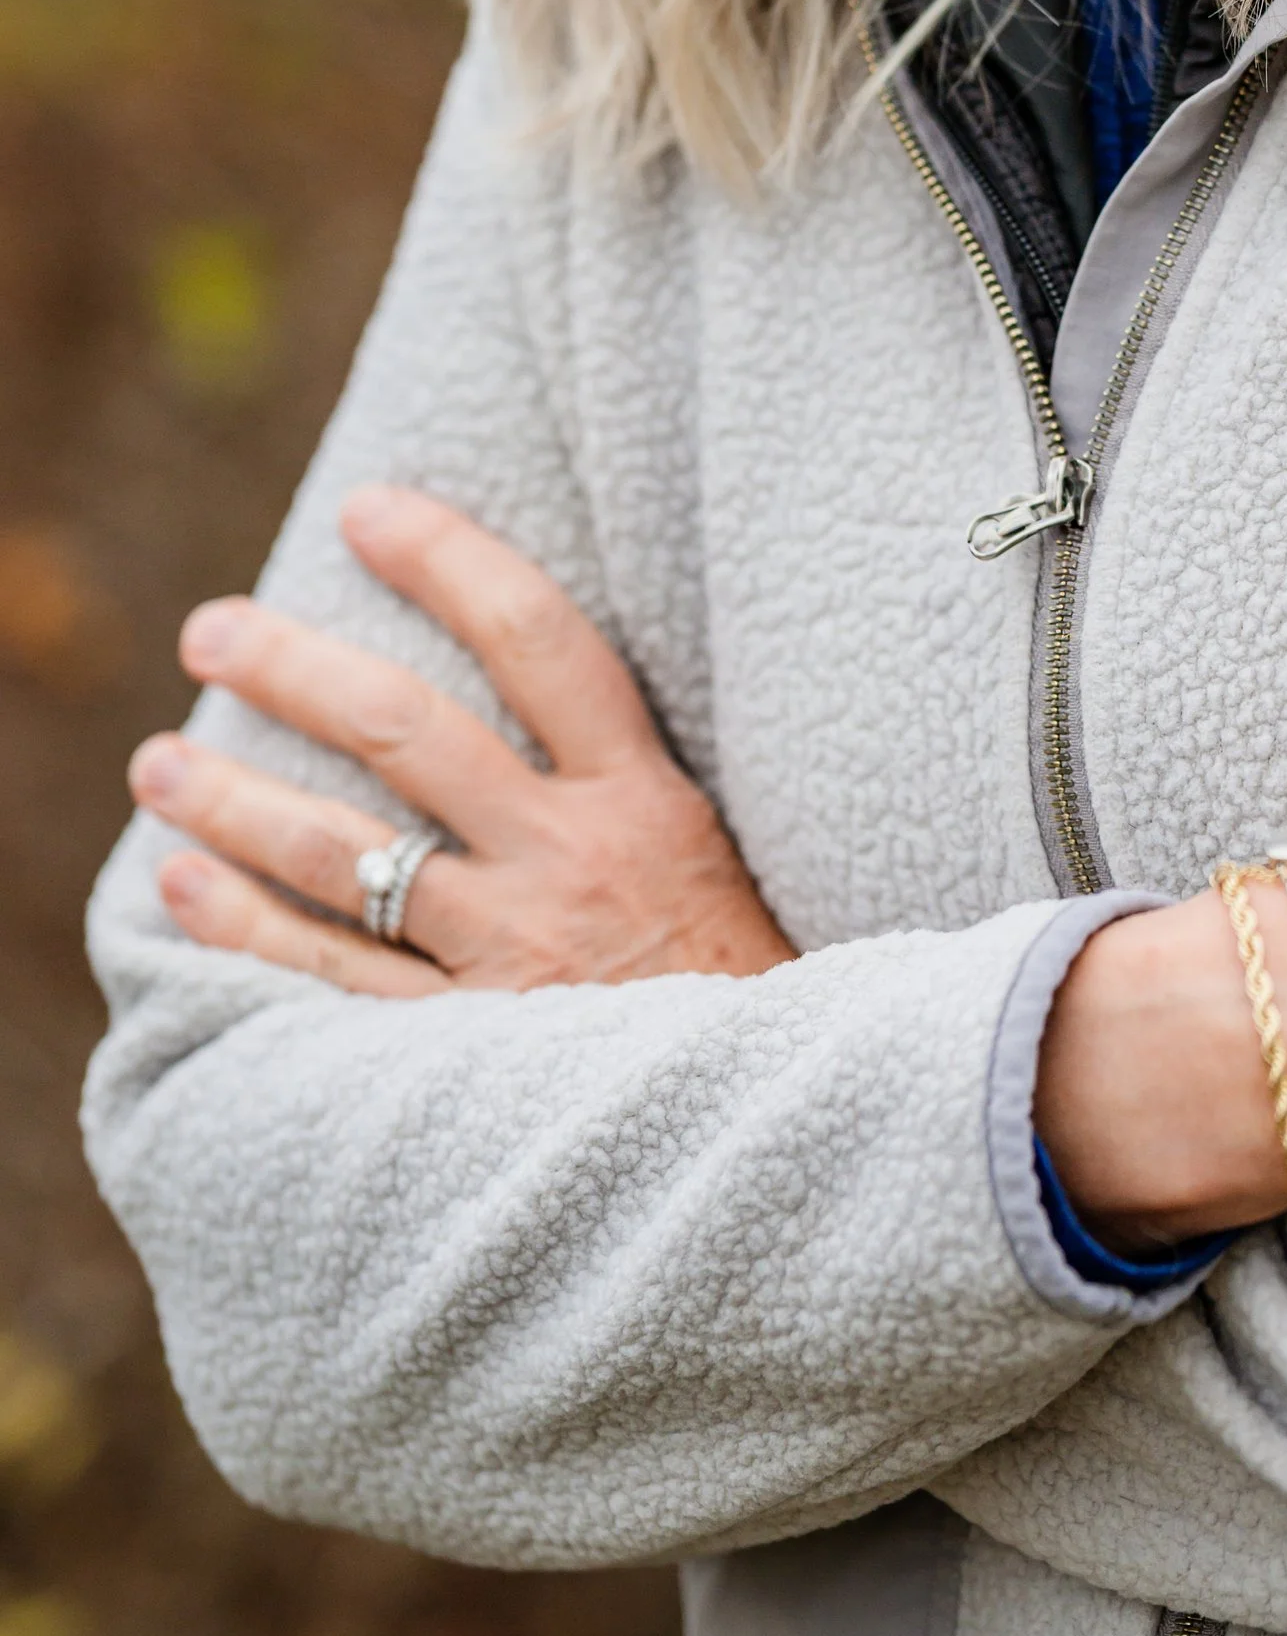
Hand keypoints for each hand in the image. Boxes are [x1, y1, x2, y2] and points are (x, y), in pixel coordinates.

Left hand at [129, 487, 795, 1000]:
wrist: (778, 1126)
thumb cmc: (740, 981)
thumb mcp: (710, 850)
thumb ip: (618, 777)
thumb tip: (511, 684)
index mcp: (643, 795)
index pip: (538, 639)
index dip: (449, 561)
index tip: (368, 509)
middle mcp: (570, 860)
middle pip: (409, 731)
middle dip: (295, 670)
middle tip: (211, 629)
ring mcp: (511, 955)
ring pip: (346, 853)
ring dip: (236, 800)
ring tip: (159, 760)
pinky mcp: (466, 1053)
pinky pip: (331, 980)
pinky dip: (247, 930)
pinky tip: (183, 887)